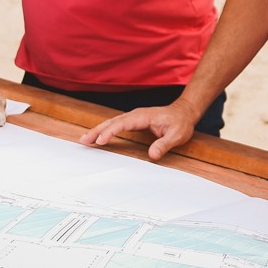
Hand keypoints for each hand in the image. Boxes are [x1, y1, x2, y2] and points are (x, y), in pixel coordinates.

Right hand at [79, 102, 201, 160]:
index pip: (123, 123)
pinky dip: (105, 130)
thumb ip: (164, 144)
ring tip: (85, 139)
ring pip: (112, 123)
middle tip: (84, 140)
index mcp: (144, 116)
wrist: (184, 112)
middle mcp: (136, 115)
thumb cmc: (180, 122)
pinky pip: (116, 125)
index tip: (100, 140)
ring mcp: (133, 117)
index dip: (111, 132)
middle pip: (112, 122)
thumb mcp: (177, 135)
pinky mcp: (133, 121)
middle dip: (97, 130)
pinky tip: (97, 136)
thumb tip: (152, 155)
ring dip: (98, 130)